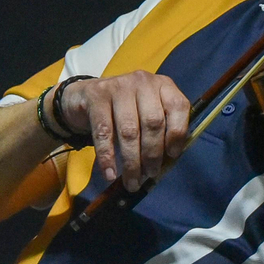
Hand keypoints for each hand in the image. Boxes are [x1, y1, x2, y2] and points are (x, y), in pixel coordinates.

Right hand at [55, 72, 189, 190]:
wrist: (85, 96)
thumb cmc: (125, 110)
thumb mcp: (147, 111)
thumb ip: (161, 129)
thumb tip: (168, 162)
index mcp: (163, 85)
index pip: (178, 106)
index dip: (177, 134)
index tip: (172, 156)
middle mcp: (143, 81)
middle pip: (153, 122)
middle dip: (152, 154)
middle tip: (150, 175)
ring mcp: (119, 86)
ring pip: (129, 131)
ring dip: (132, 162)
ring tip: (132, 181)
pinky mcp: (97, 96)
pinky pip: (104, 133)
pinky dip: (107, 157)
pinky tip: (110, 174)